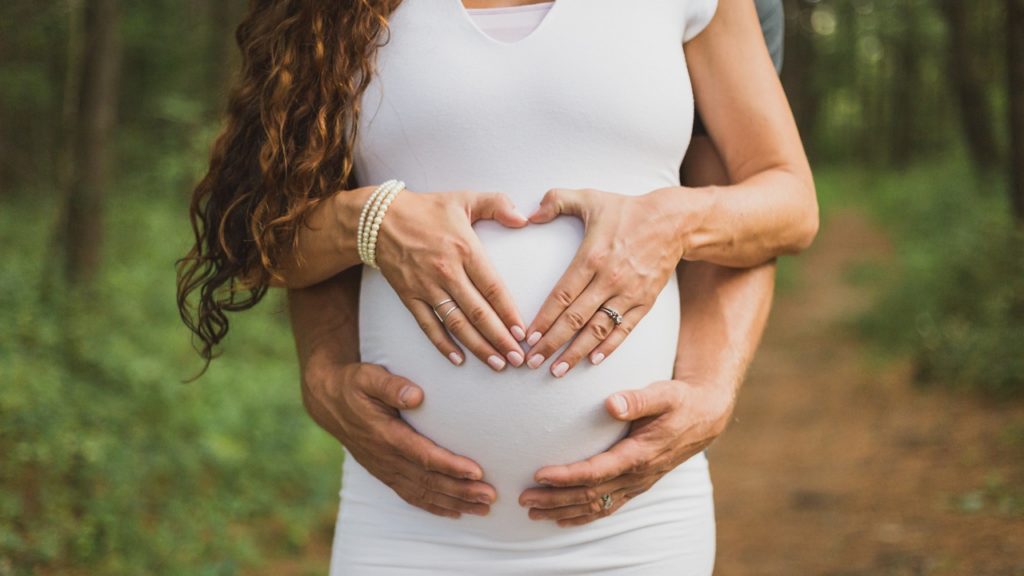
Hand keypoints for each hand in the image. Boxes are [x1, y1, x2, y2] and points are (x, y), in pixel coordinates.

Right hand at [302, 360, 496, 517]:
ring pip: (423, 493)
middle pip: (429, 481)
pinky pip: (411, 496)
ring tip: (483, 509)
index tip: (477, 472)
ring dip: (454, 503)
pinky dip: (434, 507)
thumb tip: (417, 395)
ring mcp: (385, 469)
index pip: (423, 456)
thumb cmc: (354, 385)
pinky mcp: (385, 473)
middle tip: (491, 496)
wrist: (329, 401)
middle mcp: (386, 458)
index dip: (450, 466)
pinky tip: (456, 513)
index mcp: (385, 435)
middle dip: (461, 491)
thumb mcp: (368, 377)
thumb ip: (391, 386)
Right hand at [374, 189, 529, 369]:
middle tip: (518, 358)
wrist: (379, 218)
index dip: (509, 312)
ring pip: (456, 323)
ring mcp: (426, 287)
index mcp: (465, 249)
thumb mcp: (464, 199)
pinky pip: (428, 325)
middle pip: (478, 312)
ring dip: (478, 347)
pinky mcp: (409, 296)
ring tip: (497, 364)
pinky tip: (458, 360)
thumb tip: (525, 218)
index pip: (492, 288)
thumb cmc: (426, 209)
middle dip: (500, 338)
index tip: (523, 332)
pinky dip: (443, 344)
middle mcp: (447, 272)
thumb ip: (498, 204)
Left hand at [518, 379, 732, 525]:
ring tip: (532, 513)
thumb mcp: (663, 393)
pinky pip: (606, 508)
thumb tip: (611, 403)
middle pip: (590, 495)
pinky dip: (582, 516)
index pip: (597, 471)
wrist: (704, 418)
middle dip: (555, 499)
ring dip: (563, 511)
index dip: (567, 476)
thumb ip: (638, 399)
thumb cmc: (679, 401)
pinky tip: (561, 519)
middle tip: (523, 499)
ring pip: (596, 506)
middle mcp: (636, 475)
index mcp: (640, 454)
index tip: (539, 474)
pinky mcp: (635, 486)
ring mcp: (636, 484)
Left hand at [522, 187, 705, 375]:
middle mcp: (609, 279)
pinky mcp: (645, 301)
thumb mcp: (590, 197)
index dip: (544, 319)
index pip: (562, 295)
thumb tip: (530, 213)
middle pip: (575, 318)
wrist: (674, 222)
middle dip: (552, 343)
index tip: (528, 336)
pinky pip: (624, 329)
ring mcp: (629, 293)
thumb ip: (557, 200)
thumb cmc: (627, 210)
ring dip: (576, 352)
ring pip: (598, 329)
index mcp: (592, 257)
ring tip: (556, 371)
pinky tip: (592, 360)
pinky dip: (608, 347)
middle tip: (532, 361)